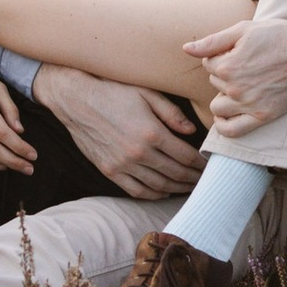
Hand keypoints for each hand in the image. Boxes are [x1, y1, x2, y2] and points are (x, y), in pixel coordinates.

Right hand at [31, 60, 206, 199]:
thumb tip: (192, 131)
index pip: (185, 156)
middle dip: (193, 179)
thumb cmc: (113, 91)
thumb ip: (171, 113)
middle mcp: (138, 153)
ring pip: (159, 186)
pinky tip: (164, 191)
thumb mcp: (146, 93)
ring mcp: (123, 165)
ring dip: (177, 189)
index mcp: (151, 133)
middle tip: (206, 180)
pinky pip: (137, 191)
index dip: (201, 164)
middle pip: (175, 174)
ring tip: (189, 187)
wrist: (76, 100)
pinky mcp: (110, 171)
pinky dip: (154, 194)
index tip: (210, 166)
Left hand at [185, 7, 286, 135]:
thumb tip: (185, 48)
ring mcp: (249, 105)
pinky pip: (232, 131)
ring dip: (223, 96)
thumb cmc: (277, 35)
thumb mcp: (243, 30)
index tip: (237, 51)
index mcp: (227, 65)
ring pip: (218, 106)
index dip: (220, 55)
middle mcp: (235, 88)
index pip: (207, 63)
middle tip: (246, 64)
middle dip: (223, 73)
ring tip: (240, 85)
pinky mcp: (262, 117)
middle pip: (214, 82)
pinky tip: (225, 116)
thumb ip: (212, 41)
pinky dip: (223, 126)